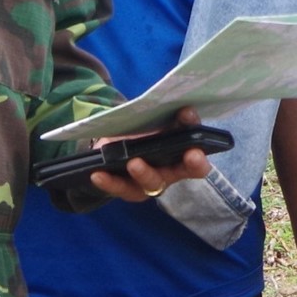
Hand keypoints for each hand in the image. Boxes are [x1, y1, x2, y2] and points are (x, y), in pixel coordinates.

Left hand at [88, 108, 211, 203]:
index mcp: (183, 158)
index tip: (195, 151)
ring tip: (133, 162)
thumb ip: (173, 118)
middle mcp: (170, 173)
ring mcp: (149, 184)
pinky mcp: (128, 189)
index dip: (199, 159)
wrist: (117, 144)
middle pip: (179, 173)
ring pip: (150, 183)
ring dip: (144, 172)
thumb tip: (184, 107)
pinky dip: (109, 181)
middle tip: (187, 155)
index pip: (198, 162)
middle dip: (184, 166)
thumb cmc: (146, 132)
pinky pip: (119, 187)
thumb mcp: (160, 122)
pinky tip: (97, 174)